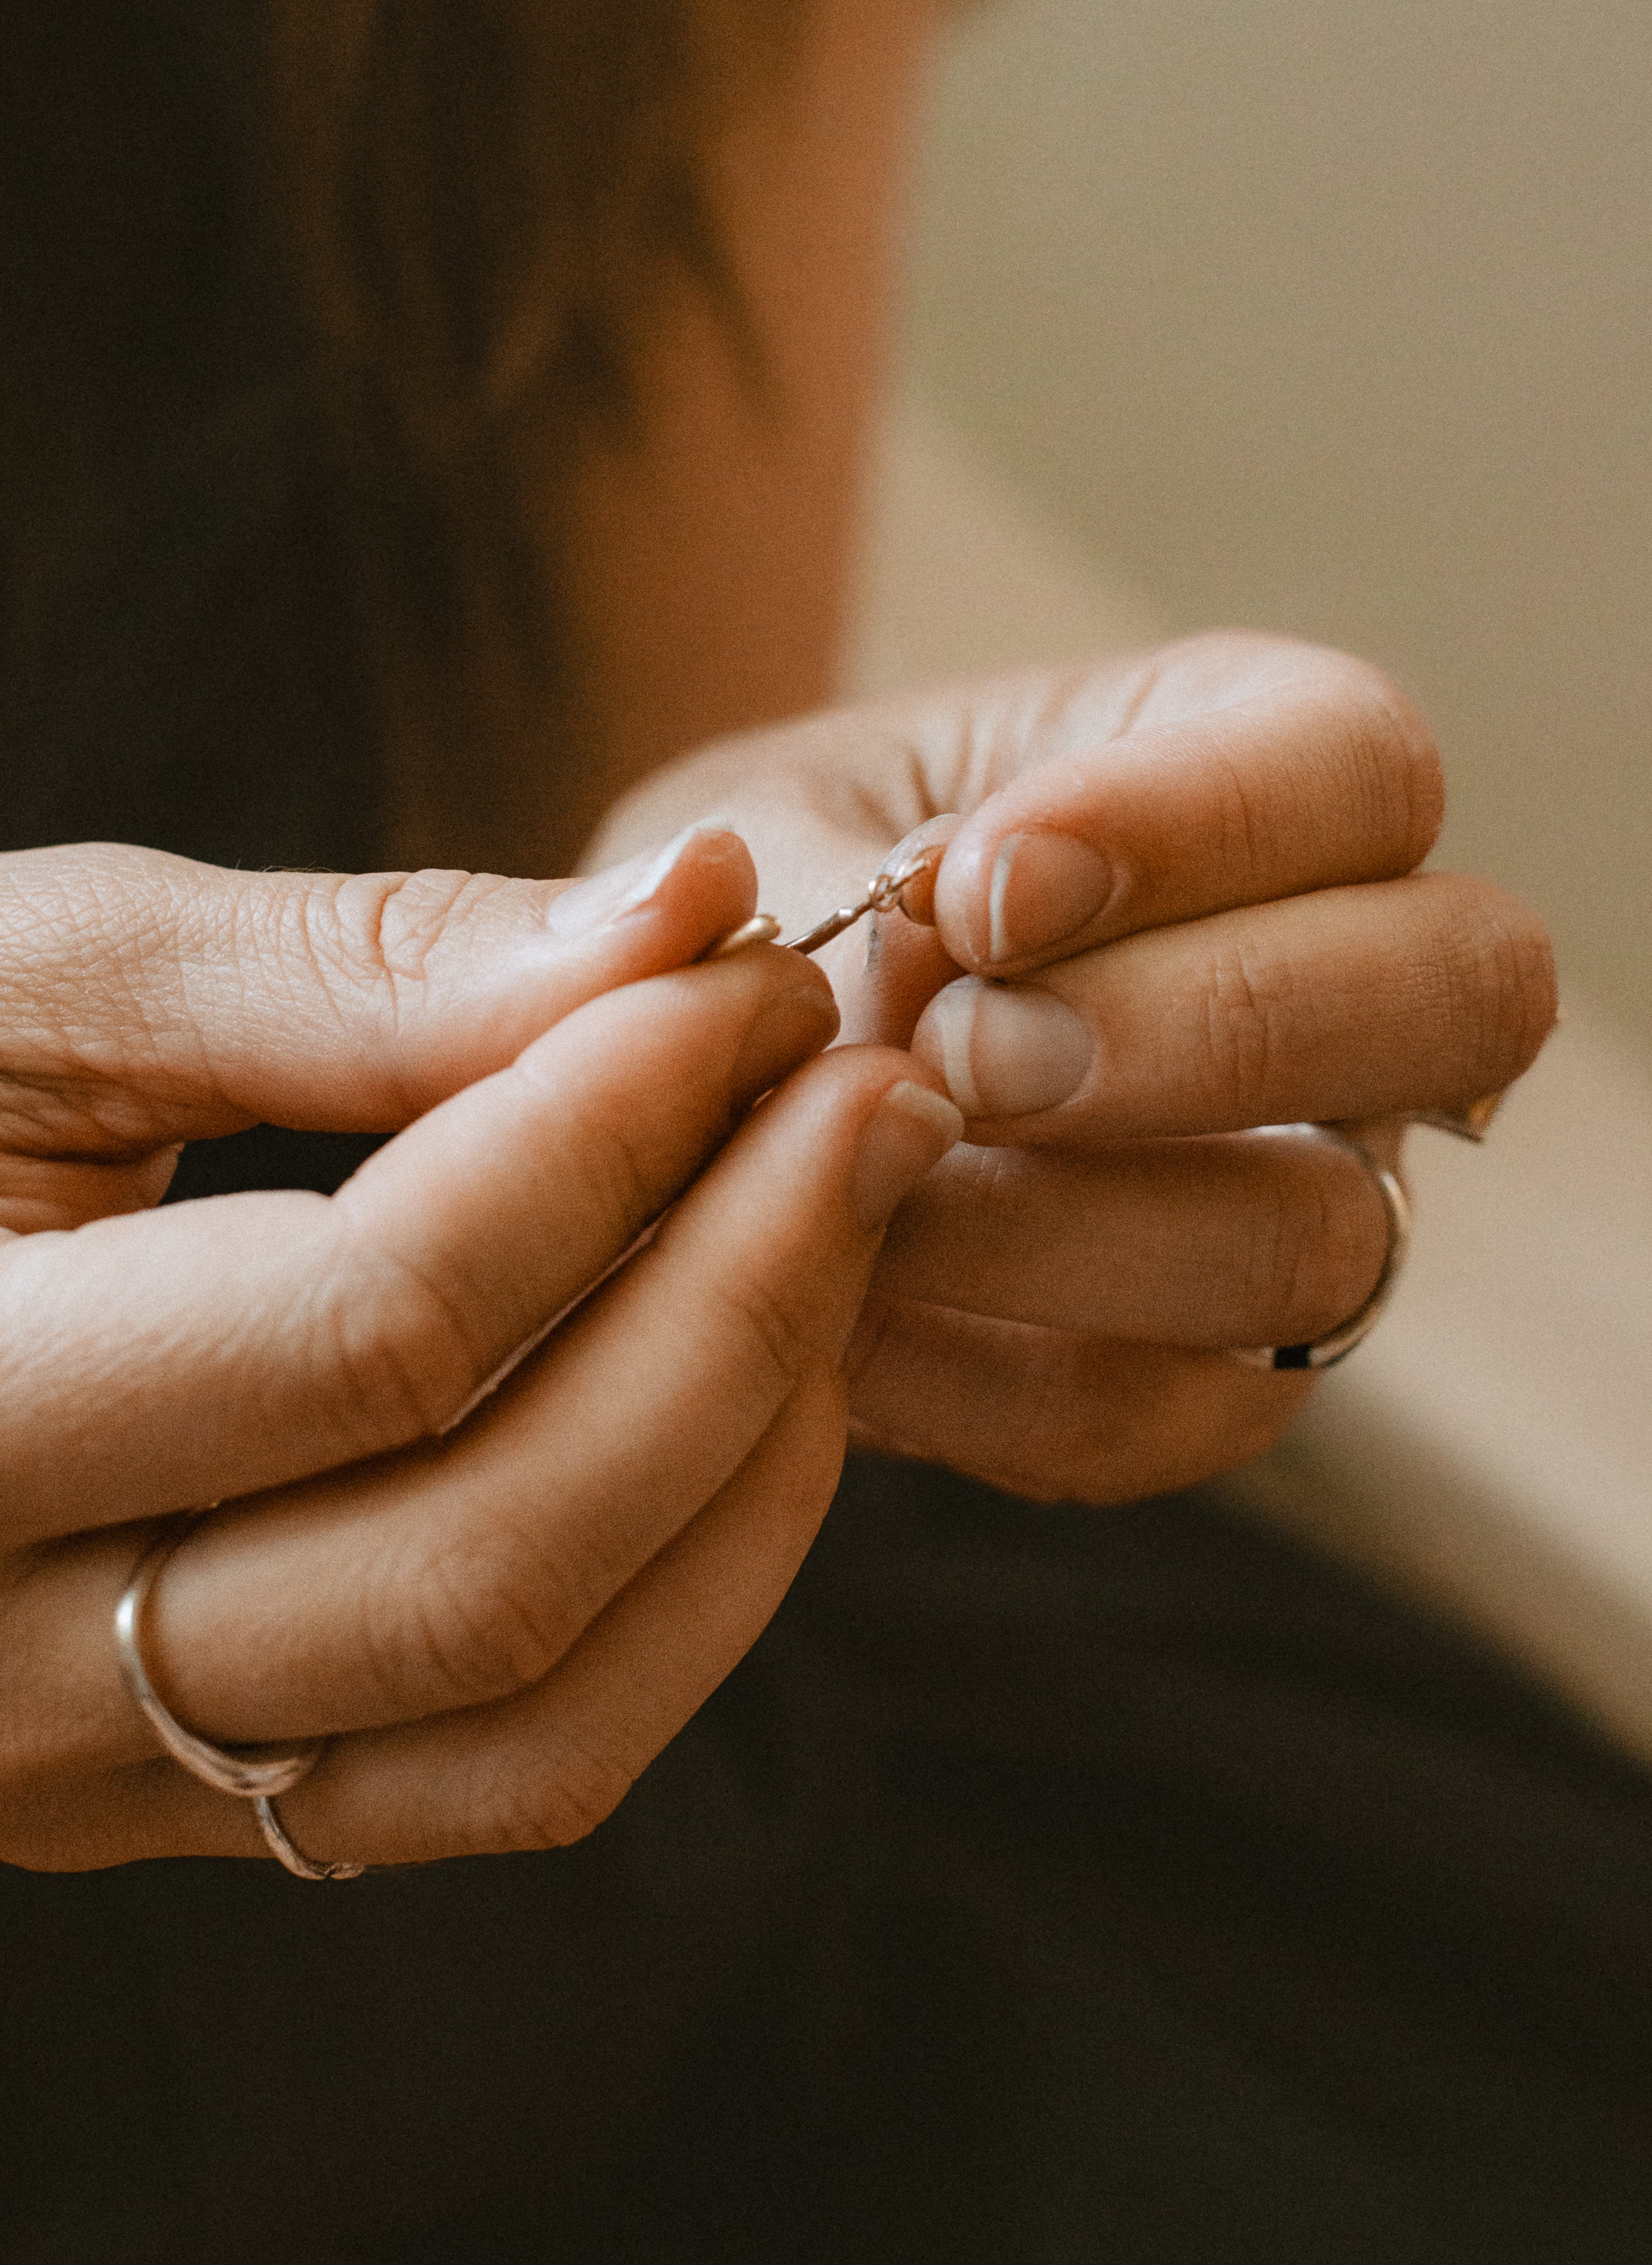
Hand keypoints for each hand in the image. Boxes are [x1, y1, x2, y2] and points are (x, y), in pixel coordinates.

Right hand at [0, 832, 960, 1868]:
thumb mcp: (43, 983)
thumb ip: (355, 967)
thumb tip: (684, 920)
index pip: (370, 1329)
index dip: (607, 1137)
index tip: (749, 980)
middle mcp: (7, 1675)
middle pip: (490, 1551)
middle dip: (740, 1296)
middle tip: (874, 1092)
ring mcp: (122, 1779)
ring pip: (542, 1709)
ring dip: (751, 1454)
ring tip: (838, 1226)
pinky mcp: (220, 1798)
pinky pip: (526, 1763)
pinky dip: (693, 1580)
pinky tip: (756, 1379)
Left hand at [591, 632, 1556, 1502]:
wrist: (703, 1086)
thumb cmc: (767, 903)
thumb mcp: (757, 827)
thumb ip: (796, 862)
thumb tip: (834, 934)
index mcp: (1257, 777)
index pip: (1355, 765)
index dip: (1196, 828)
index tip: (971, 891)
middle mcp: (1340, 988)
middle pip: (1456, 994)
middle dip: (1202, 1030)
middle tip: (959, 1054)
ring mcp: (1305, 1192)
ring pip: (1321, 1238)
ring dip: (1071, 1224)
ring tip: (862, 1185)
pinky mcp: (1213, 1376)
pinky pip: (1168, 1410)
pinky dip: (987, 1375)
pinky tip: (842, 1314)